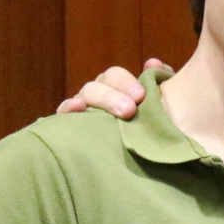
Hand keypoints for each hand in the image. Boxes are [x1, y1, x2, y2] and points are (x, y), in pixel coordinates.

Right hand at [57, 58, 172, 117]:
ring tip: (109, 113)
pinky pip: (64, 113)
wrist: (134, 160)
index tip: (141, 96)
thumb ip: (158, 83)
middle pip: (98, 85)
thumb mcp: (158, 106)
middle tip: (129, 110)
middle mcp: (97, 95)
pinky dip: (68, 108)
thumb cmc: (148, 128)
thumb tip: (153, 64)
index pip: (114, 76)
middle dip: (113, 96)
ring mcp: (82, 110)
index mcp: (114, 88)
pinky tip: (77, 107)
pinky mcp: (70, 126)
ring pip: (83, 96)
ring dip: (98, 101)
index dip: (125, 82)